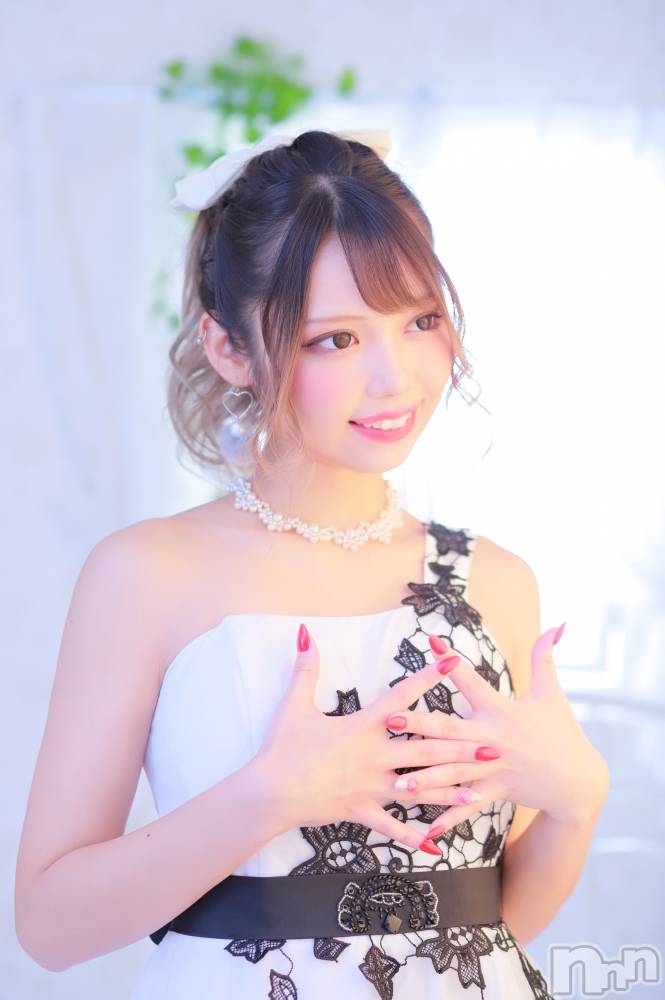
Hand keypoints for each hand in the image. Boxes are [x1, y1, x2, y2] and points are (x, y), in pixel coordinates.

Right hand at [252, 625, 479, 853]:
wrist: (269, 792)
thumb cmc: (282, 748)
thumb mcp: (293, 704)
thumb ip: (306, 669)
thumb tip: (306, 633)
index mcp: (362, 726)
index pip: (402, 697)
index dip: (428, 677)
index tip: (454, 663)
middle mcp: (375, 756)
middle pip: (426, 749)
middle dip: (461, 747)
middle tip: (492, 746)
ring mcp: (372, 787)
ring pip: (420, 790)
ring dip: (452, 790)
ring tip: (480, 791)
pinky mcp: (363, 811)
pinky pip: (394, 829)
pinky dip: (416, 840)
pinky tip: (438, 848)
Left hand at [382, 626, 609, 838]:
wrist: (578, 780)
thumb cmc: (561, 730)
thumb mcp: (552, 692)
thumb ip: (546, 657)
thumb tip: (557, 625)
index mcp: (500, 711)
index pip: (471, 681)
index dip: (452, 662)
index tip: (430, 644)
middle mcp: (492, 740)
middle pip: (451, 731)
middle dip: (420, 726)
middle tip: (390, 722)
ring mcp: (492, 769)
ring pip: (453, 773)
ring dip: (425, 778)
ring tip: (397, 783)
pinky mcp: (494, 792)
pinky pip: (468, 807)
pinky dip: (448, 817)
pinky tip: (427, 830)